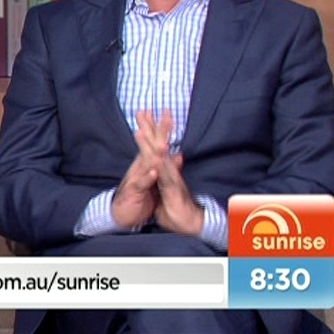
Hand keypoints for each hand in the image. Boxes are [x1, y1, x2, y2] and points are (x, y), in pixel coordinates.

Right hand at [111, 109, 175, 227]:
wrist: (121, 214)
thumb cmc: (139, 196)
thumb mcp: (152, 180)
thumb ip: (164, 167)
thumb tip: (177, 154)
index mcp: (146, 163)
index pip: (155, 142)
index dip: (161, 128)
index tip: (167, 111)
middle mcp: (140, 166)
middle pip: (150, 145)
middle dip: (156, 130)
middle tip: (164, 114)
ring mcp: (137, 177)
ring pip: (145, 162)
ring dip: (153, 151)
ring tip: (163, 142)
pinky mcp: (134, 191)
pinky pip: (142, 183)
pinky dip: (148, 177)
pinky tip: (154, 171)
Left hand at [145, 114, 202, 235]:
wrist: (191, 223)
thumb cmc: (178, 206)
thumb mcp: (169, 188)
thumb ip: (168, 174)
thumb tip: (173, 162)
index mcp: (167, 169)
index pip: (157, 146)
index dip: (151, 130)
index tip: (144, 115)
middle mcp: (169, 170)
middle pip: (159, 145)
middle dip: (151, 127)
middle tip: (142, 110)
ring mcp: (171, 177)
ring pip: (160, 156)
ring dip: (151, 142)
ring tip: (142, 128)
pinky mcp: (171, 188)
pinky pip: (163, 175)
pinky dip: (157, 165)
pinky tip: (151, 155)